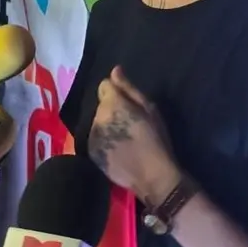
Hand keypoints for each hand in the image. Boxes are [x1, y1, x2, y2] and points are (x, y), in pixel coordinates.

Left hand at [86, 67, 180, 205]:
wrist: (152, 176)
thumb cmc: (156, 139)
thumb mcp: (149, 109)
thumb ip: (128, 89)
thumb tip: (114, 70)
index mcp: (112, 104)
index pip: (104, 86)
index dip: (116, 92)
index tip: (128, 104)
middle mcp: (97, 118)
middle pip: (101, 106)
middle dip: (111, 110)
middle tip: (130, 123)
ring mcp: (92, 136)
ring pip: (97, 122)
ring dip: (106, 126)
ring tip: (124, 139)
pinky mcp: (90, 152)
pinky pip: (95, 139)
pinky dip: (103, 141)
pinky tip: (118, 150)